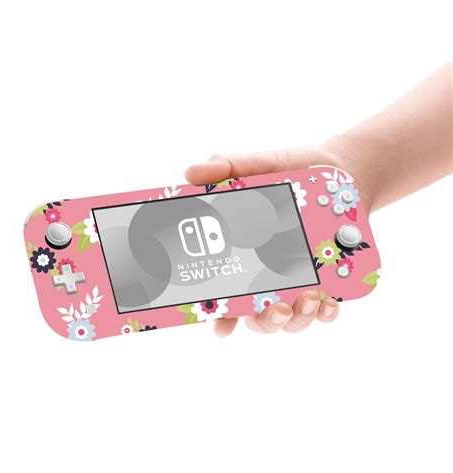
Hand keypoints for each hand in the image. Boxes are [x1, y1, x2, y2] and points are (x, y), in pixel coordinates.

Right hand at [185, 144, 370, 336]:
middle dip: (266, 321)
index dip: (218, 315)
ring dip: (298, 319)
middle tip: (277, 307)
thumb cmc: (290, 173)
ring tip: (308, 297)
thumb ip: (226, 168)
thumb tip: (190, 172)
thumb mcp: (258, 165)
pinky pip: (324, 310)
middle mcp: (268, 276)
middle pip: (258, 318)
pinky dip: (326, 312)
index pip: (224, 293)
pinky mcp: (328, 281)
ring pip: (291, 320)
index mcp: (243, 256)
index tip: (221, 325)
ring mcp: (298, 282)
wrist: (339, 173)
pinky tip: (329, 301)